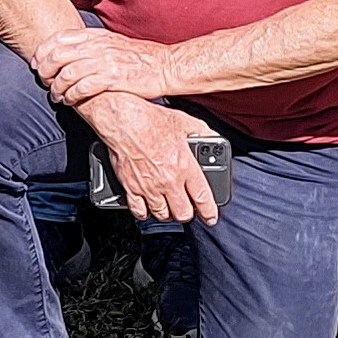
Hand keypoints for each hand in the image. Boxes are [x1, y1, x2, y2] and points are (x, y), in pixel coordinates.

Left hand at [34, 25, 173, 110]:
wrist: (166, 65)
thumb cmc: (140, 57)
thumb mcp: (113, 43)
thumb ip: (92, 44)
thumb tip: (71, 50)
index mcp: (97, 36)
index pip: (59, 37)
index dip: (43, 51)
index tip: (37, 62)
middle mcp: (98, 46)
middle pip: (58, 55)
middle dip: (45, 71)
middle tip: (43, 82)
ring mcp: (105, 62)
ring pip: (67, 73)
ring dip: (57, 87)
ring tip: (56, 96)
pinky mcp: (113, 78)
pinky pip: (83, 87)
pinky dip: (72, 95)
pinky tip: (70, 101)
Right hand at [82, 93, 220, 224]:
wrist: (124, 121)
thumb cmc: (151, 120)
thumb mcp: (183, 121)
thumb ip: (201, 131)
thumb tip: (212, 137)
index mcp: (184, 166)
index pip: (202, 197)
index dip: (209, 211)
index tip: (210, 217)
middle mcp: (168, 181)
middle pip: (182, 213)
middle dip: (187, 213)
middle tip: (187, 208)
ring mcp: (149, 187)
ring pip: (162, 215)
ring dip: (167, 213)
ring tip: (169, 206)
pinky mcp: (132, 188)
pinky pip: (140, 212)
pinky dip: (145, 213)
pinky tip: (148, 207)